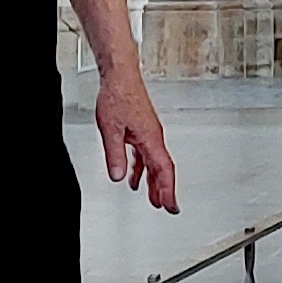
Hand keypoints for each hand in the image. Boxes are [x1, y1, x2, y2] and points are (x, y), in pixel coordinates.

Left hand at [96, 76, 177, 212]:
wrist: (120, 76)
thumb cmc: (119, 95)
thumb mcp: (112, 130)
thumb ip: (115, 155)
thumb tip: (118, 176)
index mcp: (151, 138)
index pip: (163, 170)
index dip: (167, 190)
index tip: (170, 205)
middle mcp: (153, 136)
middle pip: (162, 168)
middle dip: (164, 190)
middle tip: (167, 207)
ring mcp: (148, 132)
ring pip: (154, 162)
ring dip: (153, 181)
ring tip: (152, 197)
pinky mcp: (141, 128)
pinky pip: (145, 153)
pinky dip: (142, 167)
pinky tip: (134, 175)